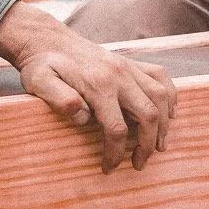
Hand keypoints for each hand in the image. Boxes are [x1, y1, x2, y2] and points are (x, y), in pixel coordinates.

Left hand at [0, 2, 176, 170]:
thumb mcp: (39, 82)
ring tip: (158, 145)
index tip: (108, 168)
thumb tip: (81, 117)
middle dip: (147, 144)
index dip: (115, 153)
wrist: (47, 39)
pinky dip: (170, 96)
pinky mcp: (131, 62)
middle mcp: (119, 74)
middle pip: (148, 114)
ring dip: (164, 124)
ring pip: (161, 96)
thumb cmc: (42, 65)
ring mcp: (128, 66)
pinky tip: (168, 113)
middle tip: (139, 163)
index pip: (116, 128)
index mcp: (98, 84)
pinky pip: (161, 76)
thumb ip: (58, 98)